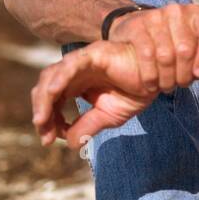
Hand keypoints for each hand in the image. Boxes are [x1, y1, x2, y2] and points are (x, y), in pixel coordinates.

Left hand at [31, 41, 157, 148]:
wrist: (157, 76)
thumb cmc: (133, 90)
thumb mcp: (108, 116)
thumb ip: (88, 126)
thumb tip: (70, 145)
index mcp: (74, 85)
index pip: (51, 101)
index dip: (47, 120)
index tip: (48, 140)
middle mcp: (73, 72)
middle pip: (45, 89)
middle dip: (41, 113)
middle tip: (45, 136)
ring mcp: (81, 61)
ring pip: (52, 76)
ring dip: (43, 98)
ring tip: (41, 120)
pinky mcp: (93, 54)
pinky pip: (72, 64)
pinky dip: (60, 76)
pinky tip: (53, 92)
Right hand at [109, 2, 198, 96]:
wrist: (140, 27)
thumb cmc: (175, 44)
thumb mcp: (197, 54)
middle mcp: (178, 11)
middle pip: (186, 49)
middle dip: (185, 74)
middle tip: (182, 85)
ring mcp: (156, 16)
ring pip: (165, 55)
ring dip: (167, 78)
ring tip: (167, 87)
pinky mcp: (137, 25)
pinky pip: (146, 55)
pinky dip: (150, 75)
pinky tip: (152, 84)